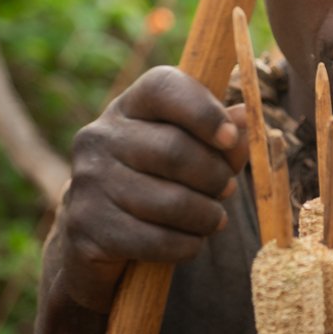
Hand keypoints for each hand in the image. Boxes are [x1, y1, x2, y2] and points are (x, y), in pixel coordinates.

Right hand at [62, 67, 247, 310]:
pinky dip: (186, 245)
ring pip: (170, 201)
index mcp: (128, 106)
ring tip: (215, 219)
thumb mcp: (189, 150)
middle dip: (215, 176)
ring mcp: (88, 181)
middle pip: (175, 150)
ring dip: (206, 216)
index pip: (164, 88)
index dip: (204, 111)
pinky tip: (193, 242)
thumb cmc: (157, 180)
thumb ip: (220, 136)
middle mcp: (100, 136)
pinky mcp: (87, 226)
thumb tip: (245, 121)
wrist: (99, 236)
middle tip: (228, 190)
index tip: (231, 139)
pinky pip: (154, 240)